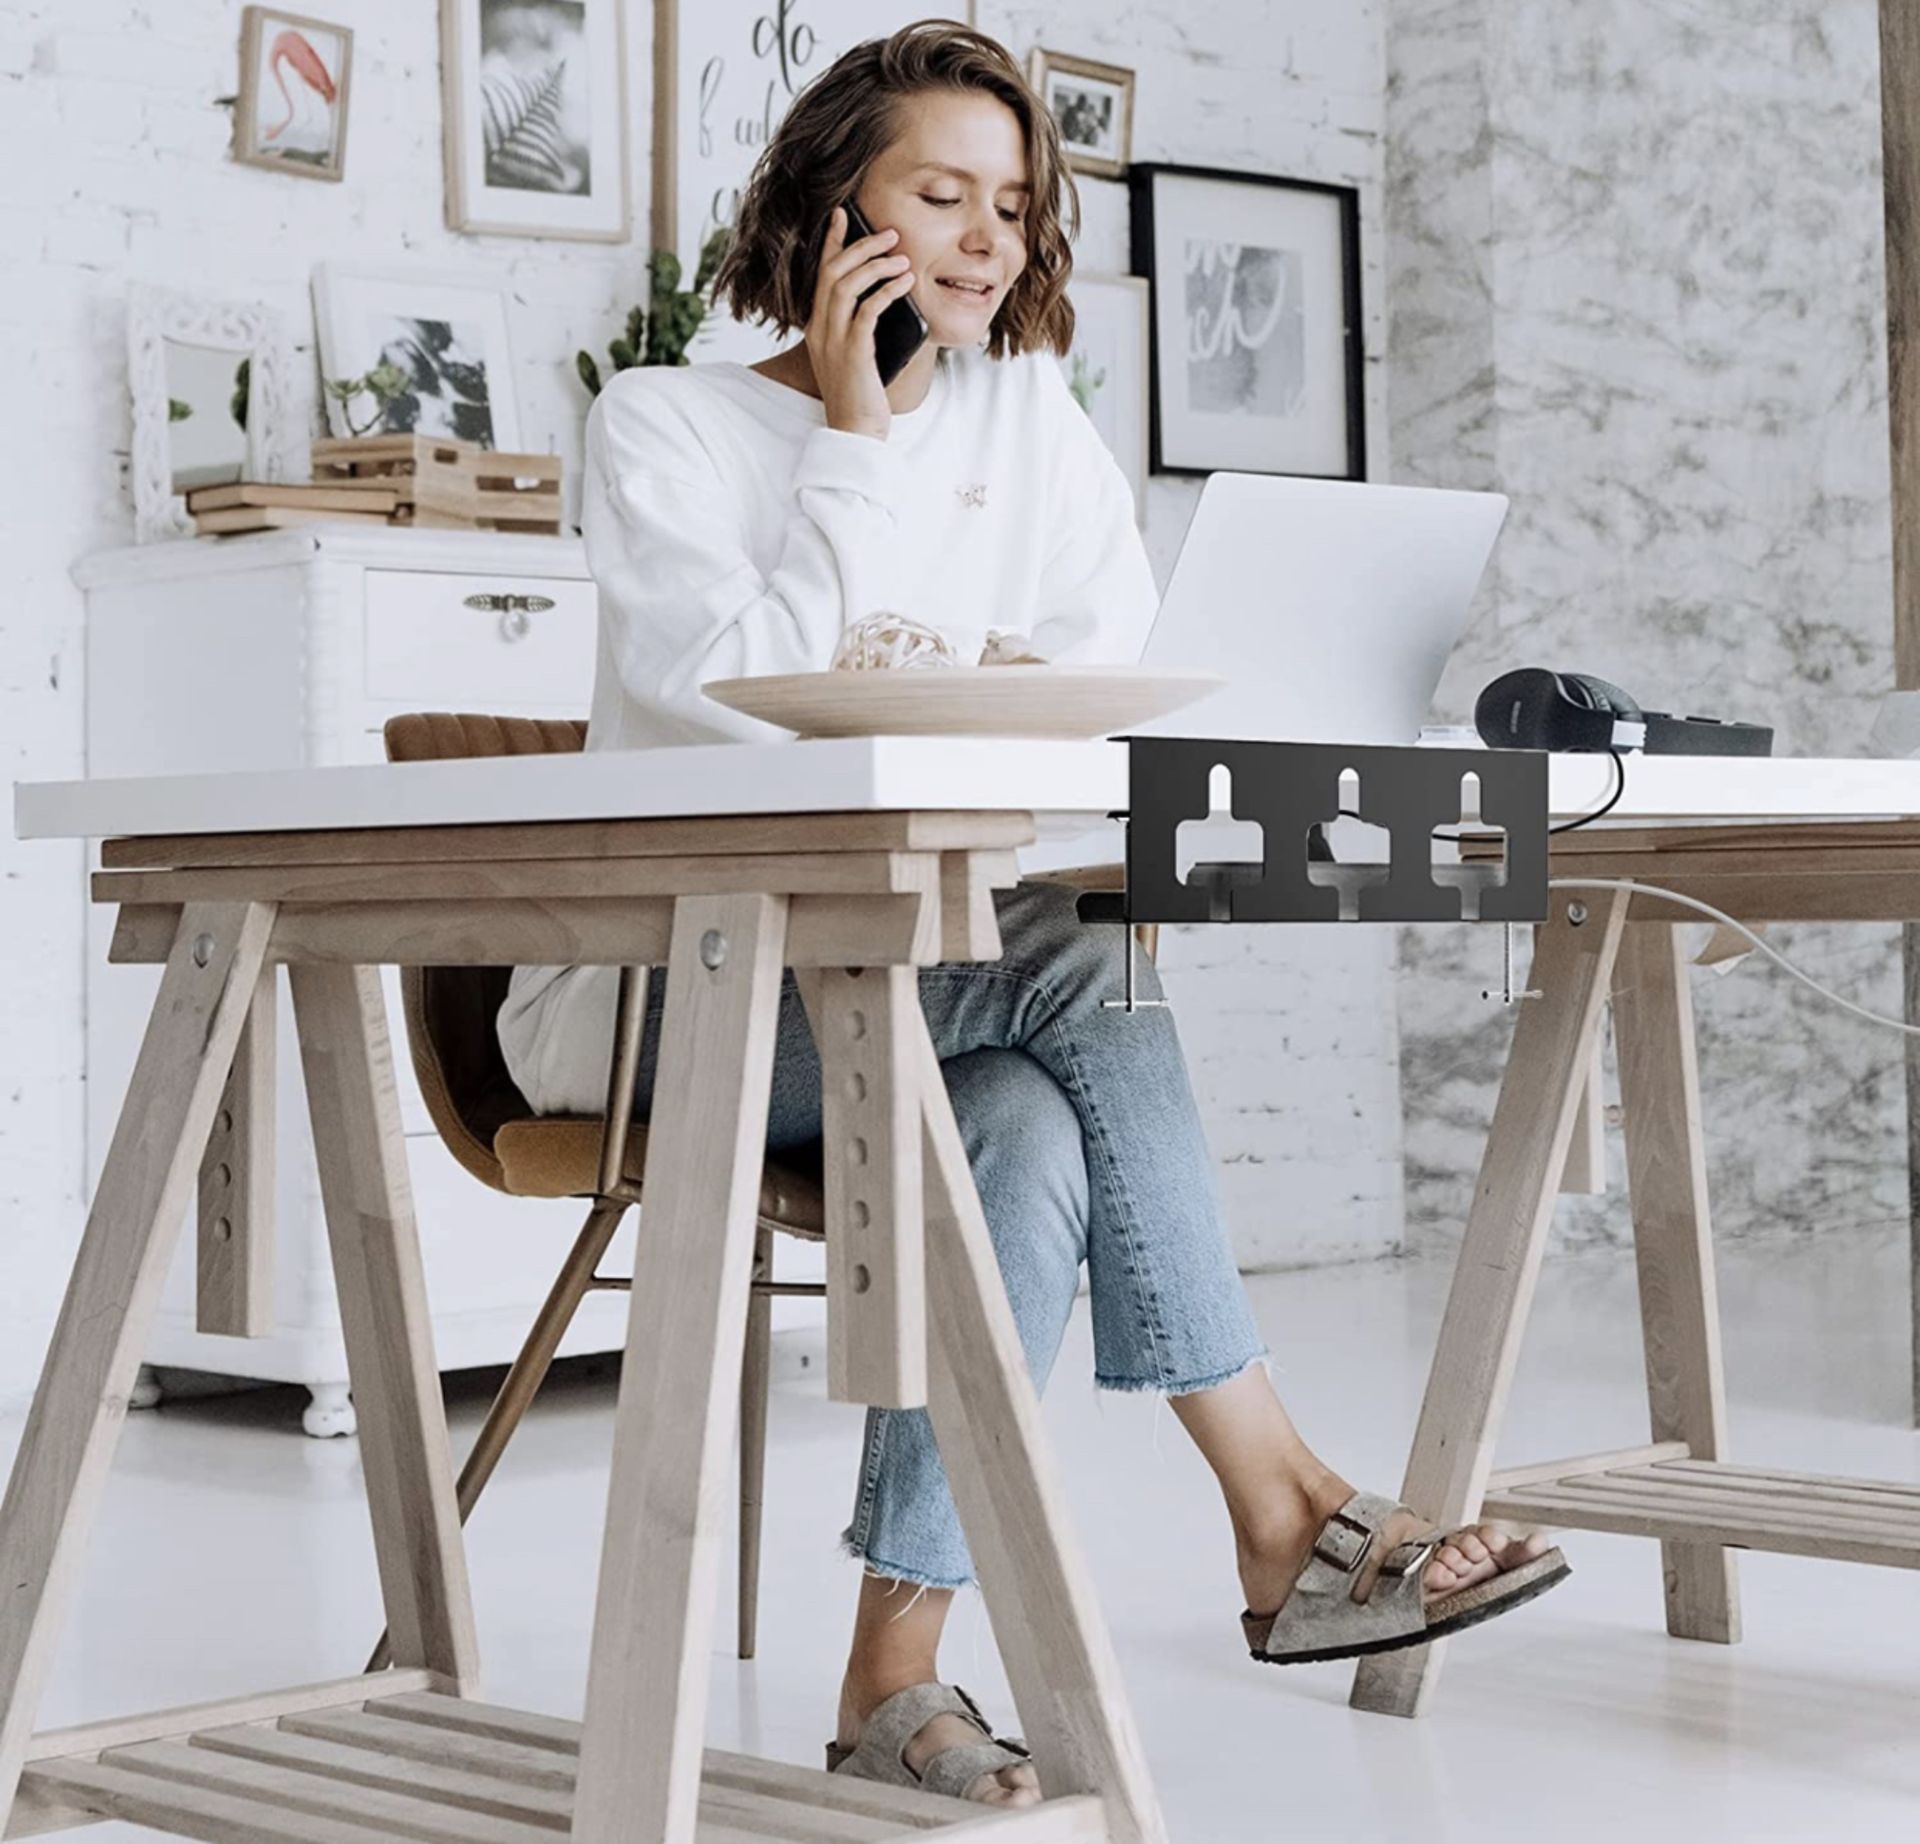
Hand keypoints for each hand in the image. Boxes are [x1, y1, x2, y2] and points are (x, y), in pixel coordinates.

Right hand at [807, 205, 915, 440]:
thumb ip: (861, 328)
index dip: (832, 242)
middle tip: (889, 233)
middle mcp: (820, 330)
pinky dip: (887, 290)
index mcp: (817, 328)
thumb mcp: (856, 356)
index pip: (821, 274)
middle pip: (832, 271)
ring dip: (876, 264)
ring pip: (846, 285)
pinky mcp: (853, 352)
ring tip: (902, 255)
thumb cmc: (861, 397)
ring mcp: (833, 341)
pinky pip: (868, 310)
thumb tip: (888, 298)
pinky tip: (905, 282)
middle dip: (860, 246)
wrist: (855, 433)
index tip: (844, 216)